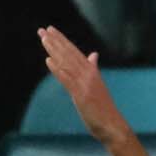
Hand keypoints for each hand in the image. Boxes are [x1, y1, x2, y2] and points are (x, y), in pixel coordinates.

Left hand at [37, 26, 128, 146]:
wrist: (112, 124)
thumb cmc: (103, 107)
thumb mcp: (97, 84)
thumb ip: (93, 68)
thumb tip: (93, 55)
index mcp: (91, 71)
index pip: (74, 52)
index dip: (62, 40)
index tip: (51, 30)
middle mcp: (88, 74)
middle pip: (69, 54)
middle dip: (55, 41)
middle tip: (42, 30)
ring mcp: (85, 83)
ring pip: (67, 63)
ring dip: (54, 50)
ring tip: (44, 39)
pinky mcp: (81, 94)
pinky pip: (67, 79)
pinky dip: (57, 69)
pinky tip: (48, 61)